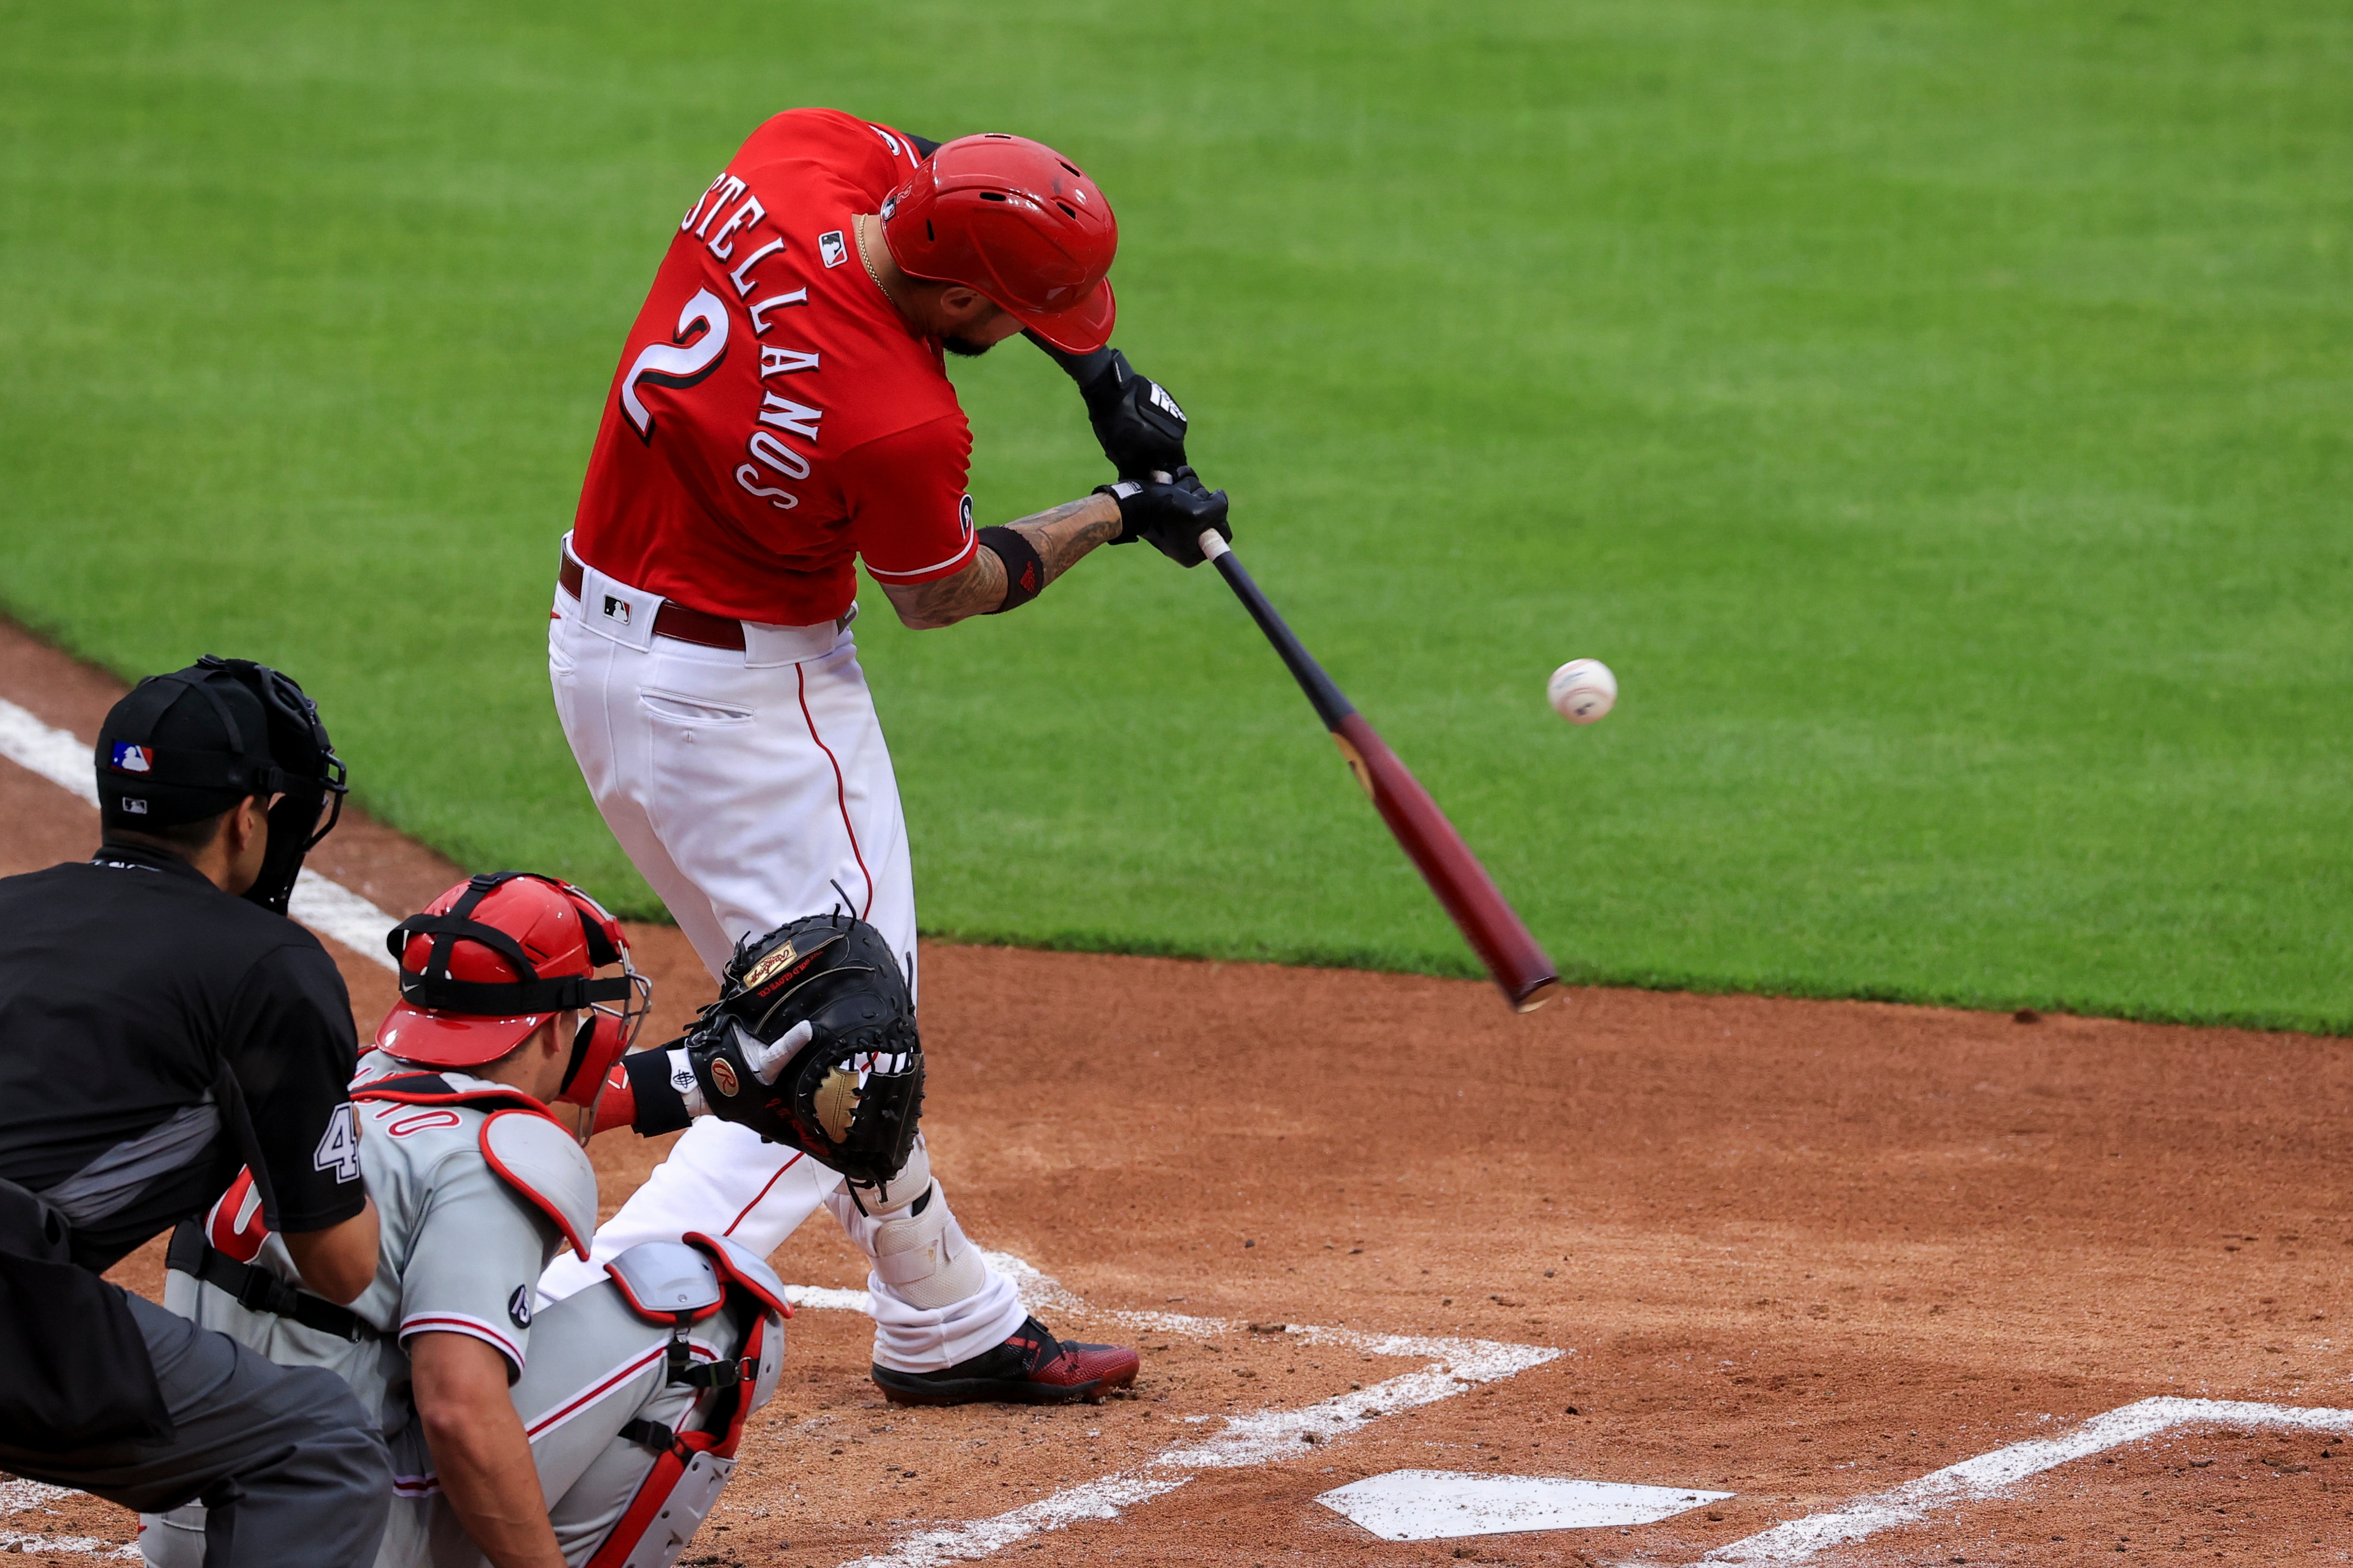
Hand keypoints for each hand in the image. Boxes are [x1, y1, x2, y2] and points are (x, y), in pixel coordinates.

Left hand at [1078, 350, 1189, 479]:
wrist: (1110, 388)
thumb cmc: (1115, 425)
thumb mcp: (1122, 456)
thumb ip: (1137, 472)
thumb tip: (1142, 484)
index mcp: (1173, 445)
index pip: (1173, 470)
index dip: (1159, 475)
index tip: (1146, 476)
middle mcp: (1179, 430)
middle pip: (1171, 453)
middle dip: (1156, 458)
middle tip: (1137, 459)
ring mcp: (1174, 413)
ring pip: (1166, 435)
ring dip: (1155, 441)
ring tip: (1134, 439)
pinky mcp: (1167, 400)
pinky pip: (1162, 421)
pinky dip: (1153, 426)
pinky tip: (1136, 422)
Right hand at [1096, 467, 1231, 568]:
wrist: (1131, 502)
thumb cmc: (1163, 510)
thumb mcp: (1198, 514)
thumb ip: (1219, 508)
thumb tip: (1220, 497)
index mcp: (1193, 553)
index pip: (1223, 534)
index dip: (1217, 518)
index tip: (1201, 512)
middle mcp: (1188, 540)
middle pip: (1213, 513)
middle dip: (1199, 500)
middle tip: (1181, 502)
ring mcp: (1180, 522)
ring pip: (1201, 496)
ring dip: (1189, 488)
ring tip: (1172, 491)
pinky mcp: (1172, 506)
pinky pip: (1188, 488)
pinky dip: (1182, 481)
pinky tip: (1172, 480)